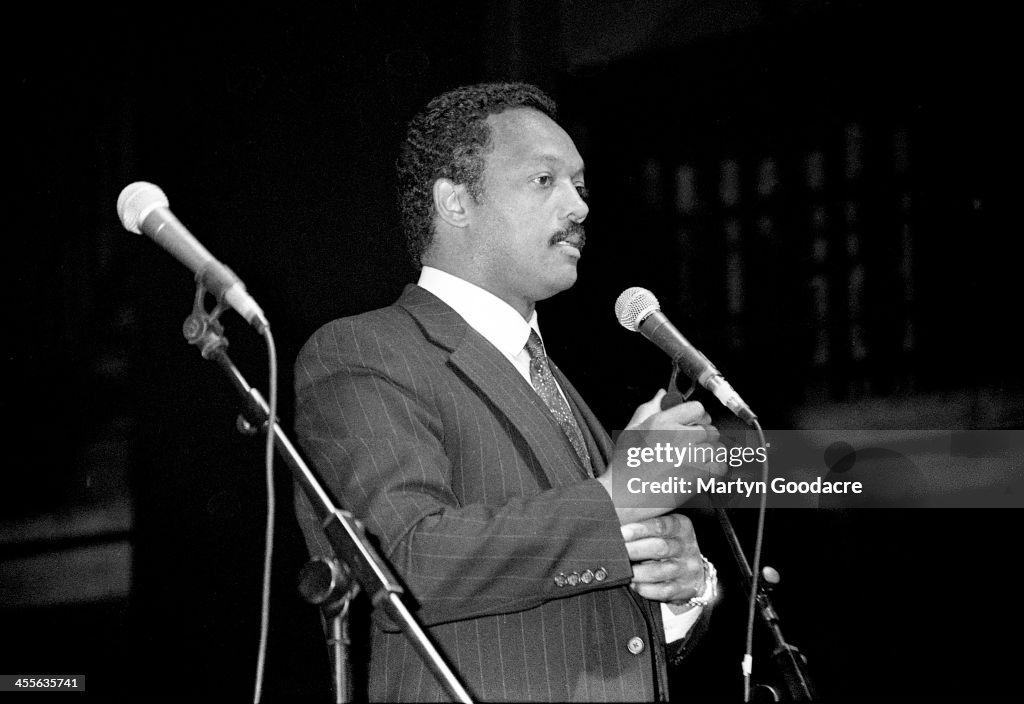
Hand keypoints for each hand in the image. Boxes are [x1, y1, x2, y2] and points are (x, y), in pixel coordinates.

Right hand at [598, 390, 724, 523]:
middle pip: (711, 430)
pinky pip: (720, 468)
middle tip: (693, 448)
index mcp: (662, 422)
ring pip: (718, 449)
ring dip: (711, 455)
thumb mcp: (631, 430)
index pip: (698, 409)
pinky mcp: (697, 478)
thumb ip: (649, 408)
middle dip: (705, 438)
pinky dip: (715, 471)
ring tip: (696, 463)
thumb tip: (661, 394)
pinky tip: (701, 474)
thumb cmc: (624, 465)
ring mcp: (690, 458)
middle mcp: (679, 437)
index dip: (698, 417)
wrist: (623, 497)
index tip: (695, 424)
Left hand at [621, 513, 704, 606]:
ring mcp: (687, 569)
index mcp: (681, 526)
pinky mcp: (684, 588)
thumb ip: (643, 524)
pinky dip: (643, 588)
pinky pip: (661, 591)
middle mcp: (686, 547)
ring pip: (658, 572)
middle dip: (634, 550)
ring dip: (636, 572)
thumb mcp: (663, 530)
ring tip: (621, 570)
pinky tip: (633, 584)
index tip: (621, 532)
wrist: (692, 572)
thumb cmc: (667, 544)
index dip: (639, 529)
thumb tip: (614, 524)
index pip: (660, 526)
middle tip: (616, 551)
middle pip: (660, 548)